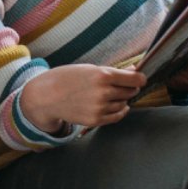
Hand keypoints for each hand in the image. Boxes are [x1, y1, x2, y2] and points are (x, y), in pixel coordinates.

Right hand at [17, 64, 148, 132]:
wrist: (48, 96)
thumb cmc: (68, 78)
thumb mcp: (90, 69)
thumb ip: (114, 71)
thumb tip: (136, 70)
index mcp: (103, 75)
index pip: (135, 79)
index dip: (140, 79)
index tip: (139, 79)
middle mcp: (103, 92)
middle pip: (131, 92)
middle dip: (129, 88)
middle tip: (121, 86)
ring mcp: (100, 108)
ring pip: (124, 104)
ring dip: (122, 100)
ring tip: (110, 94)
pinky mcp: (95, 120)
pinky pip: (117, 116)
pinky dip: (120, 111)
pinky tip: (115, 105)